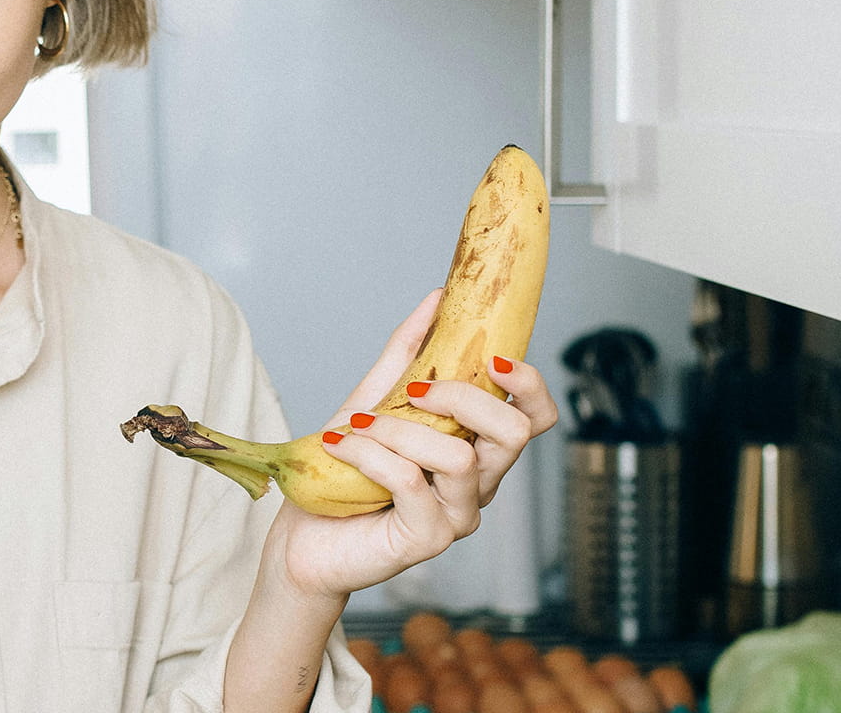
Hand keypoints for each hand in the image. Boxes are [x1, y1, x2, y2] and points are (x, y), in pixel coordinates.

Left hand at [264, 289, 558, 601]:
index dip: (529, 382)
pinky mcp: (428, 539)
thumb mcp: (376, 399)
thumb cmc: (344, 473)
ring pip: (459, 457)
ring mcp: (458, 515)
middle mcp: (480, 484)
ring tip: (358, 427)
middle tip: (412, 393)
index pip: (537, 416)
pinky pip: (411, 481)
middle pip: (516, 432)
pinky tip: (343, 446)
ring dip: (400, 430)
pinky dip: (372, 454)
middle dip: (463, 398)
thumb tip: (438, 300)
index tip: (491, 358)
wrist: (304, 536)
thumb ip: (409, 355)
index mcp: (477, 448)